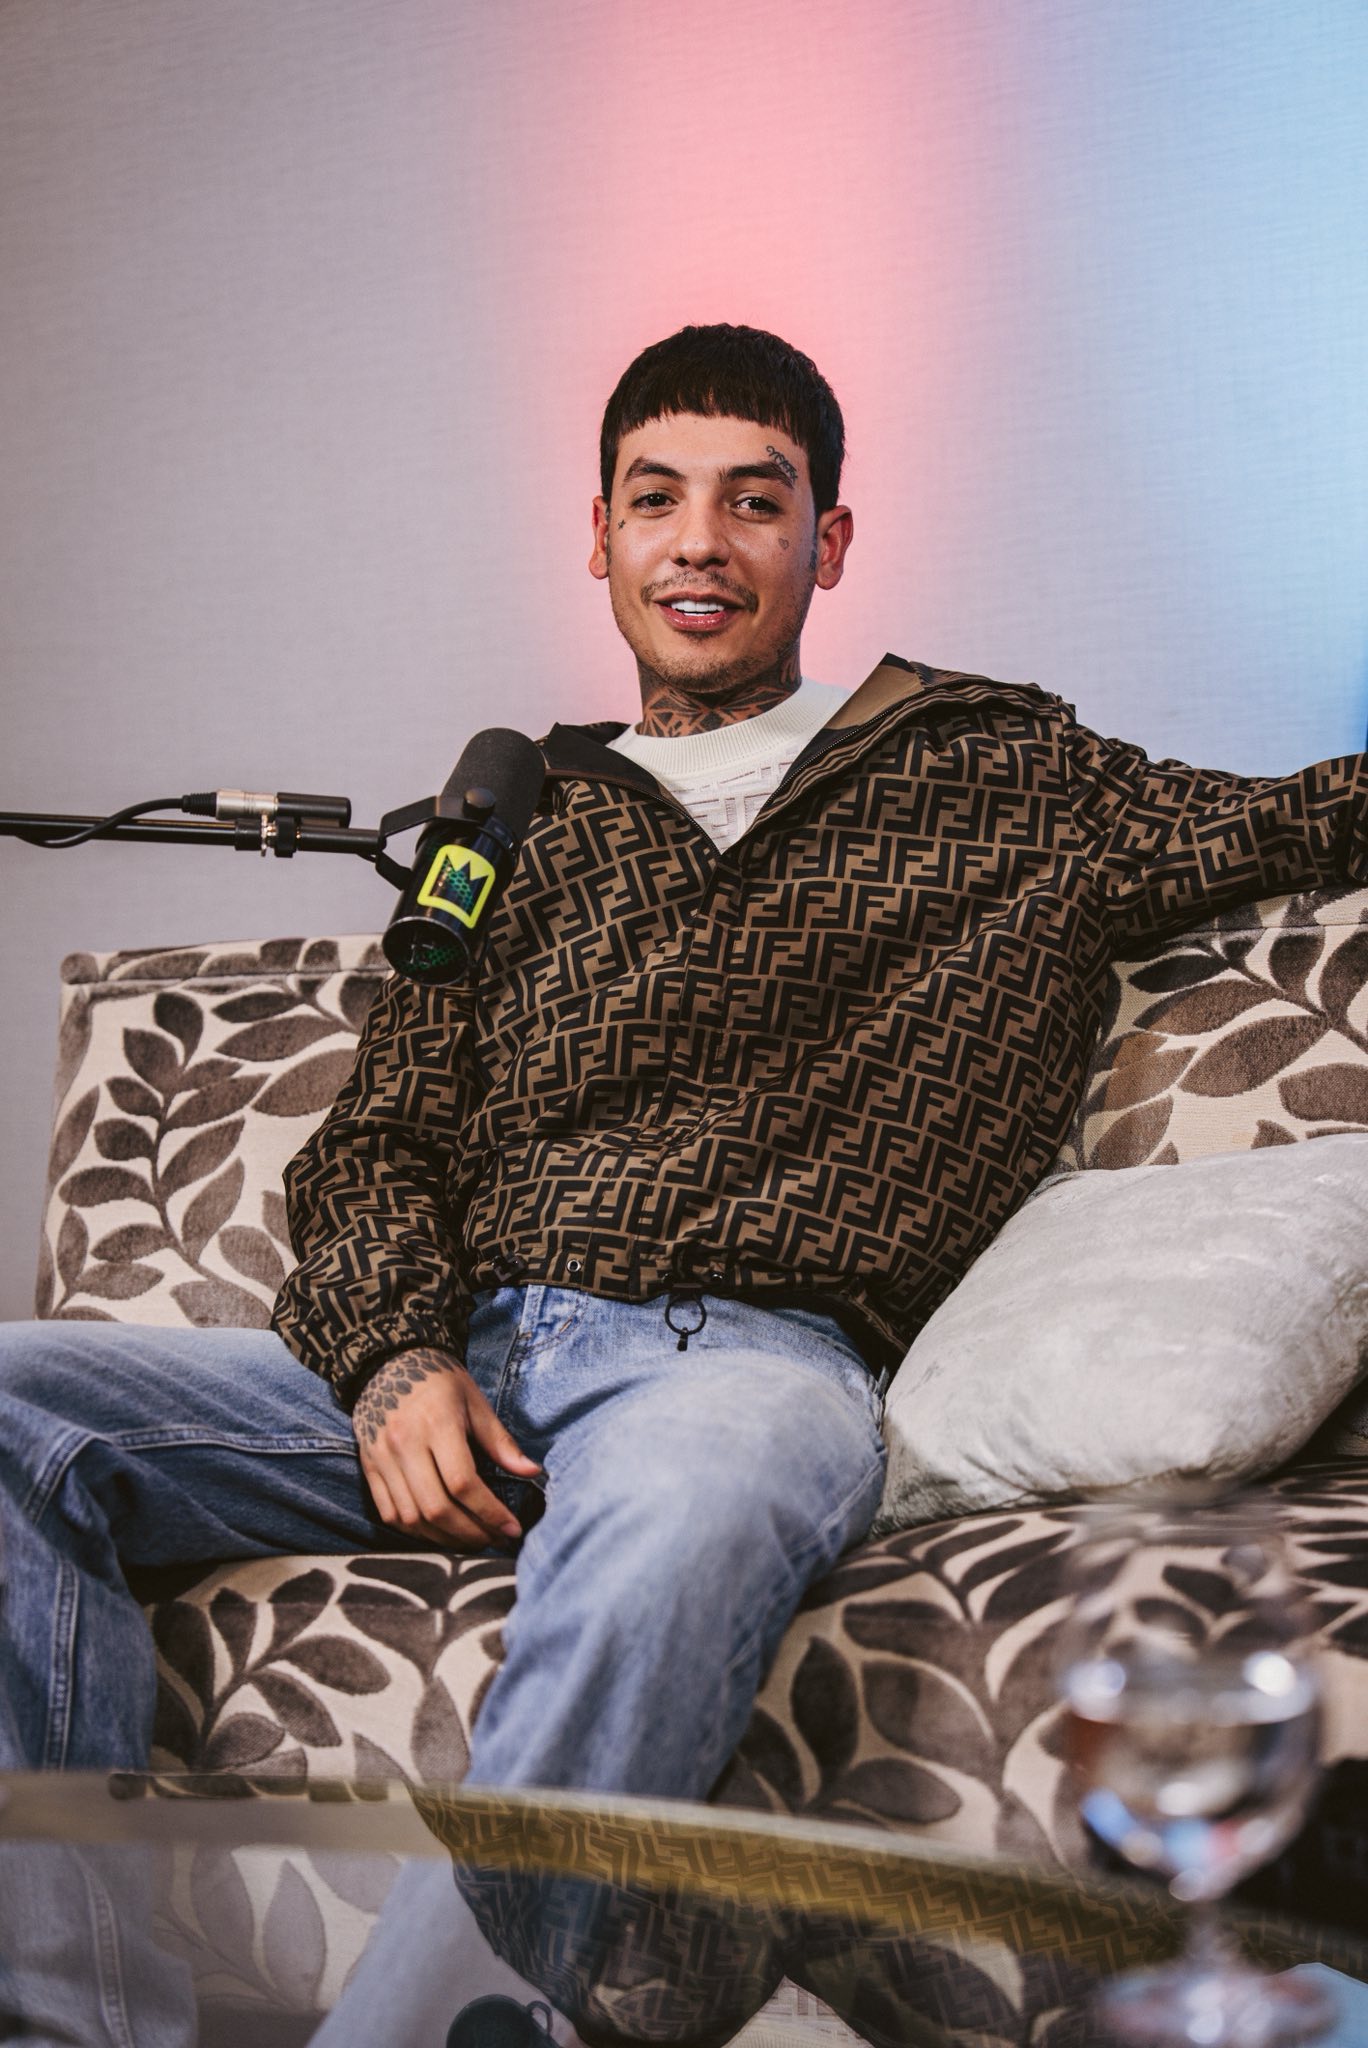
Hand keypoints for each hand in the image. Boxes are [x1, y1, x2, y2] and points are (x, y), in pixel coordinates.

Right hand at [351, 1347, 541, 1548]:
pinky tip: (439, 1532)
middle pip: (437, 1507)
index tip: (512, 1528)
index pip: (464, 1483)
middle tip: (494, 1539)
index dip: (490, 1512)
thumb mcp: (475, 1402)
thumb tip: (532, 1472)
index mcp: (437, 1424)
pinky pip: (389, 1513)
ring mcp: (382, 1458)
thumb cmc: (440, 1382)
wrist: (387, 1363)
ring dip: (444, 1539)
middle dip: (470, 1533)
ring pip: (411, 1518)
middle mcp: (405, 1444)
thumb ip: (500, 1442)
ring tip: (471, 1540)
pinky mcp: (368, 1467)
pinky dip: (415, 1531)